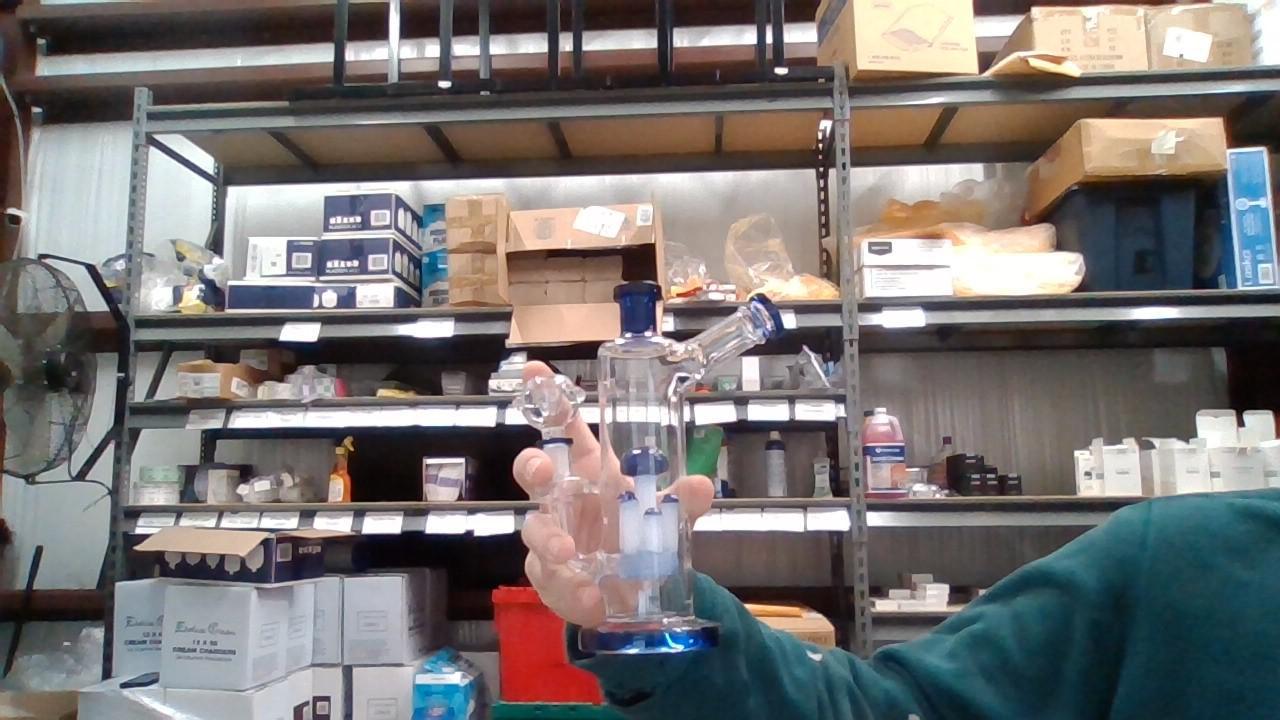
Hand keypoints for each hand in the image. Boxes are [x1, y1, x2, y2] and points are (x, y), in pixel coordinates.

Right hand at [513, 361, 714, 627]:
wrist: (634, 590)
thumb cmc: (638, 534)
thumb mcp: (667, 517)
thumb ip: (681, 503)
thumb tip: (700, 485)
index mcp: (590, 471)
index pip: (566, 429)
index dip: (550, 400)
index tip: (535, 371)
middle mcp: (564, 498)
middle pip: (533, 470)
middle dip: (532, 466)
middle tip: (543, 472)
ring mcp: (552, 536)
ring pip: (534, 528)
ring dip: (549, 539)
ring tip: (569, 553)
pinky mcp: (550, 577)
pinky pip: (551, 581)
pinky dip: (571, 592)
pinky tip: (592, 600)